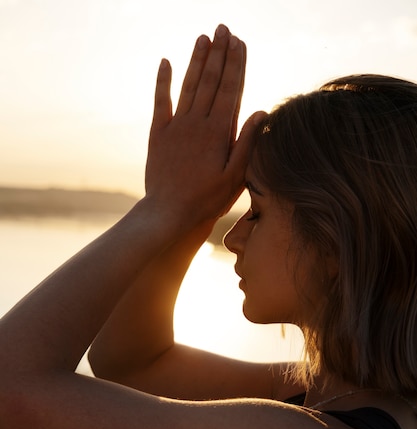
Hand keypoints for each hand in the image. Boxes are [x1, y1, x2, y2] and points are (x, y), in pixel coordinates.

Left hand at [145, 25, 260, 228]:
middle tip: (223, 28)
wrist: (170, 213)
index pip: (230, 89)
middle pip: (210, 81)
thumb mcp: (235, 176)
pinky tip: (165, 61)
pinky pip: (160, 102)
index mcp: (218, 132)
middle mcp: (197, 123)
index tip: (239, 41)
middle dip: (219, 53)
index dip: (235, 64)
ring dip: (196, 60)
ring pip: (188, 85)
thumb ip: (247, 142)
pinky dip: (162, 81)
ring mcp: (176, 127)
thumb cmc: (207, 200)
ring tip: (203, 38)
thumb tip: (261, 112)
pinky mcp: (158, 135)